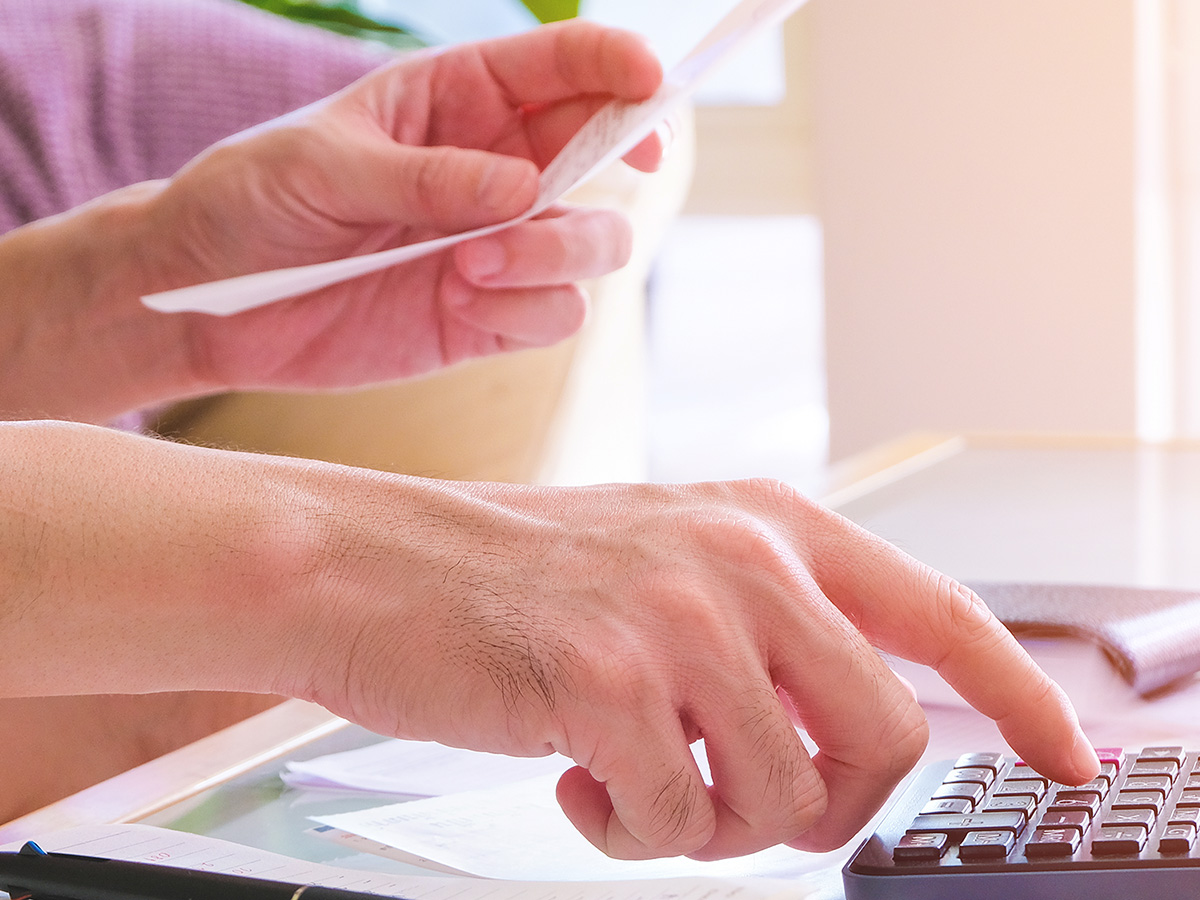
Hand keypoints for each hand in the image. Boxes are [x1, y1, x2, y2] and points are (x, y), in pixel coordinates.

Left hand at [143, 21, 664, 393]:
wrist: (211, 302)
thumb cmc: (253, 201)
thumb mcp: (322, 167)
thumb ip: (426, 176)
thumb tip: (524, 190)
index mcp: (457, 100)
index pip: (561, 68)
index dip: (617, 65)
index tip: (649, 81)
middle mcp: (495, 170)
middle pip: (604, 152)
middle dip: (612, 165)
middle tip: (550, 193)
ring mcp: (499, 247)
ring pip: (597, 241)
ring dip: (557, 252)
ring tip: (470, 265)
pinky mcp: (488, 317)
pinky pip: (556, 314)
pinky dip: (528, 310)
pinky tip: (460, 300)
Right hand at [289, 475, 1099, 860]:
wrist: (374, 564)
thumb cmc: (519, 577)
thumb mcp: (673, 564)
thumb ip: (773, 624)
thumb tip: (856, 730)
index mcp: (769, 524)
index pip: (937, 614)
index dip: (1020, 695)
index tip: (1063, 759)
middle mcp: (740, 557)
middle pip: (881, 739)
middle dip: (828, 806)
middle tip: (743, 801)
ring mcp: (675, 613)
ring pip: (782, 798)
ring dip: (712, 821)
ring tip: (635, 776)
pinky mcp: (603, 677)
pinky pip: (675, 823)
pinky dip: (628, 828)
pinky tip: (572, 773)